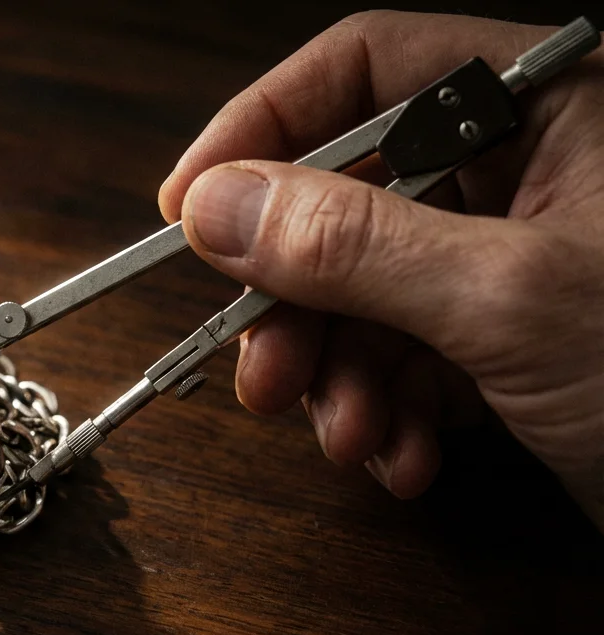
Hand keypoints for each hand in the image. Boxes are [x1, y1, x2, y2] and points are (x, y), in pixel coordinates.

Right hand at [158, 12, 603, 521]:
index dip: (262, 129)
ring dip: (338, 376)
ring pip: (365, 290)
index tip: (188, 207)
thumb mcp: (508, 302)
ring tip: (348, 439)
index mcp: (553, 105)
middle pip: (348, 198)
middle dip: (298, 301)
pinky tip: (404, 458)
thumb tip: (218, 205)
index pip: (366, 69)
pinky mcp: (511, 334)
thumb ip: (352, 246)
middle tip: (263, 372)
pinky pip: (407, 351)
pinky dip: (387, 410)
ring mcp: (516, 257)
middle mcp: (529, 169)